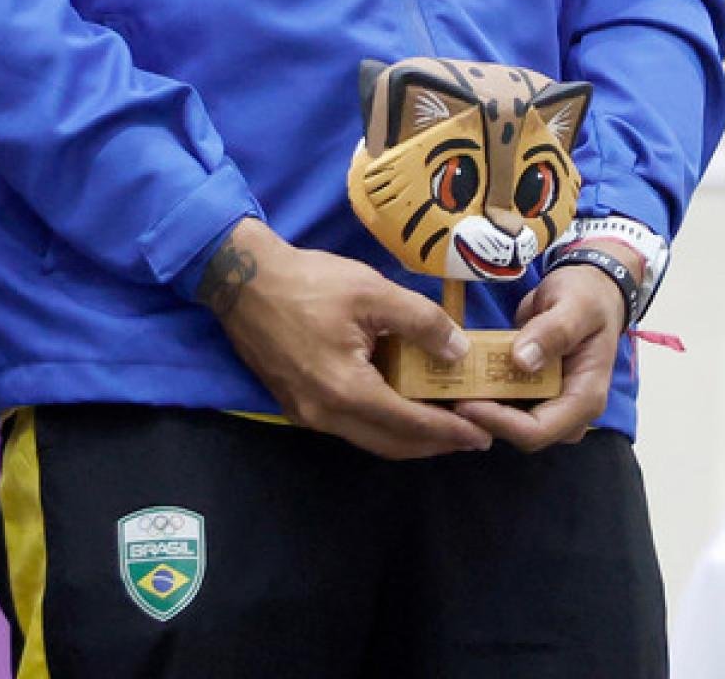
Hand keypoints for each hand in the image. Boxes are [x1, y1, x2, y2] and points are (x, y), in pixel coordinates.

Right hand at [201, 219, 493, 460]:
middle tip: (469, 436)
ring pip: (368, 439)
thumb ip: (421, 322)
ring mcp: (306, 413)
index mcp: (346, 390)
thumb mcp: (372, 291)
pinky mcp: (295, 404)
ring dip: (406, 437)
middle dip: (433, 445)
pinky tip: (396, 406)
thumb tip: (458, 353)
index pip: (410, 424)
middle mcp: (325, 414)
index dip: (449, 431)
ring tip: (440, 424)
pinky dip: (380, 425)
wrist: (242, 279)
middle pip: (390, 444)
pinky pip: (348, 427)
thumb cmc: (309, 282)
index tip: (482, 435)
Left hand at [458, 265, 625, 450]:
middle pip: (521, 434)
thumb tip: (522, 361)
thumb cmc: (588, 297)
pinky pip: (505, 404)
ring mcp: (550, 403)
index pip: (540, 429)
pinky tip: (456, 378)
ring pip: (510, 423)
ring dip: (479, 410)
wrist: (589, 291)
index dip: (501, 423)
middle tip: (446, 395)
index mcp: (585, 398)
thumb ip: (554, 331)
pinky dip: (482, 395)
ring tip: (444, 388)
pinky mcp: (531, 392)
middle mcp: (568, 411)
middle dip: (484, 419)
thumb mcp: (576, 306)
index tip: (465, 402)